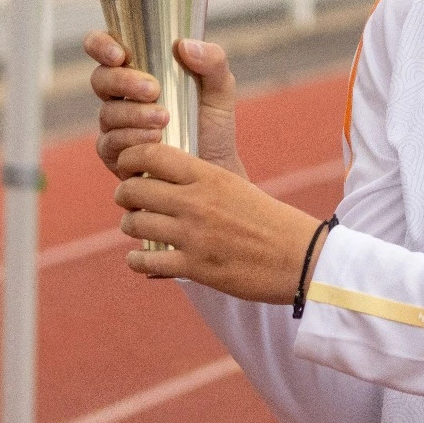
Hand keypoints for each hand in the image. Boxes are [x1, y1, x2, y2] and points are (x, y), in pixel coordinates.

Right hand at [85, 31, 244, 178]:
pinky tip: (155, 140)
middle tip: (154, 90)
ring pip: (107, 112)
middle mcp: (120, 95)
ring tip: (164, 119)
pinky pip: (110, 142)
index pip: (105, 47)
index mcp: (139, 69)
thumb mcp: (221, 87)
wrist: (214, 168)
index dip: (101, 45)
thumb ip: (213, 60)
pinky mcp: (114, 153)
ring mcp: (114, 124)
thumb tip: (184, 45)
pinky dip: (132, 139)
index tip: (120, 54)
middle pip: (101, 79)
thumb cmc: (213, 124)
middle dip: (124, 82)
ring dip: (134, 114)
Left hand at [111, 142, 324, 299]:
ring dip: (131, 226)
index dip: (130, 159)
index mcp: (209, 176)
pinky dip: (136, 259)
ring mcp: (193, 236)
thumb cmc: (268, 219)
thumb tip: (163, 176)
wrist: (297, 256)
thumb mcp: (234, 185)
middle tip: (131, 201)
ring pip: (134, 224)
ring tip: (139, 227)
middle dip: (125, 196)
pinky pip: (144, 261)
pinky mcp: (194, 267)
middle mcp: (196, 202)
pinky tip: (141, 257)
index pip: (152, 155)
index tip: (129, 168)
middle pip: (133, 190)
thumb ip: (199, 181)